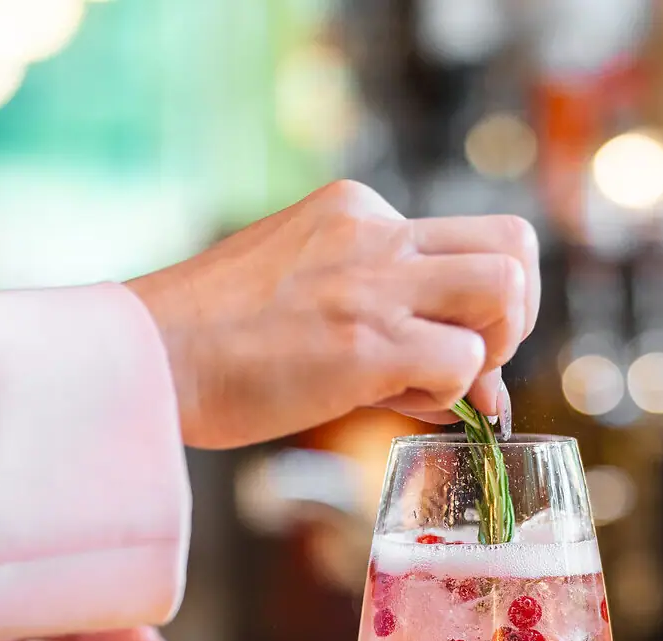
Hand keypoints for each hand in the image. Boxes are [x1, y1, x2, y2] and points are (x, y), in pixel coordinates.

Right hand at [126, 180, 538, 449]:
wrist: (147, 358)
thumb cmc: (222, 344)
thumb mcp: (316, 306)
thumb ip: (404, 338)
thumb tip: (487, 393)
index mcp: (360, 212)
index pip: (476, 236)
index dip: (490, 298)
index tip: (460, 339)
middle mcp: (376, 233)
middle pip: (515, 249)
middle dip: (512, 318)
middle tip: (470, 360)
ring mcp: (373, 284)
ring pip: (506, 292)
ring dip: (490, 351)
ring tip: (431, 383)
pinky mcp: (364, 344)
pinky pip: (461, 364)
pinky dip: (445, 398)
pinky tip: (391, 405)